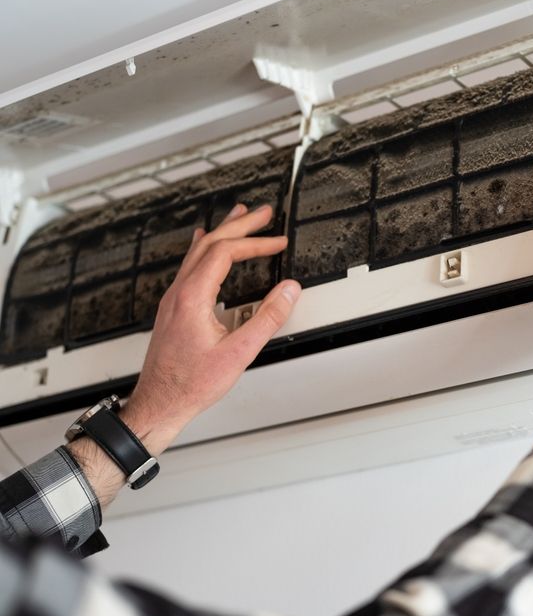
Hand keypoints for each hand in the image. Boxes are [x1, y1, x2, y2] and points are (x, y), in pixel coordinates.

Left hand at [70, 204, 299, 505]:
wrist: (159, 402)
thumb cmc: (191, 384)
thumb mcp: (238, 353)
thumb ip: (267, 318)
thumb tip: (289, 290)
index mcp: (193, 297)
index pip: (225, 253)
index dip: (255, 243)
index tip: (278, 243)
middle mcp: (179, 292)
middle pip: (210, 243)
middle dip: (240, 225)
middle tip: (265, 212)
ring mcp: (173, 298)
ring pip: (198, 252)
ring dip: (222, 232)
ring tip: (240, 216)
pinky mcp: (174, 307)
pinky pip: (189, 265)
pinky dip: (204, 248)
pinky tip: (203, 243)